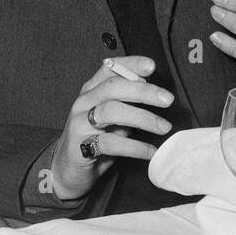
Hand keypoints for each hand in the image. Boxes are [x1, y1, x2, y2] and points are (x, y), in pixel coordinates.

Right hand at [50, 55, 176, 199]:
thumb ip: (127, 104)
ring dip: (142, 117)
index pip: (109, 69)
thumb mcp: (112, 119)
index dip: (130, 64)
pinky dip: (135, 147)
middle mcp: (83, 103)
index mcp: (91, 91)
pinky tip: (151, 151)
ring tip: (164, 128)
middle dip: (142, 91)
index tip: (152, 66)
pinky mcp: (80, 147)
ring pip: (111, 111)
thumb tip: (156, 94)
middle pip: (112, 87)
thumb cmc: (95, 140)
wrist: (67, 170)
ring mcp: (79, 124)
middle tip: (168, 100)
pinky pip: (110, 143)